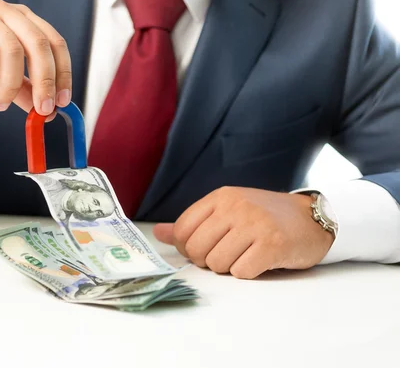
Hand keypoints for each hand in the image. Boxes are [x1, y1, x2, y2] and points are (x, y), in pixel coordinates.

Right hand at [0, 0, 71, 115]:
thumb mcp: (4, 84)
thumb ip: (27, 93)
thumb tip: (51, 111)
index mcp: (25, 23)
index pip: (55, 44)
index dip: (63, 74)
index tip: (62, 101)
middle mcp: (9, 14)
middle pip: (39, 44)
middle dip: (45, 81)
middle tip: (41, 108)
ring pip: (13, 48)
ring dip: (10, 84)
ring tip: (0, 102)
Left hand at [153, 187, 333, 278]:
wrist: (312, 217)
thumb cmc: (264, 217)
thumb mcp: (227, 211)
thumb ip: (192, 223)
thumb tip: (157, 233)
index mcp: (220, 197)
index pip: (183, 230)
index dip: (189, 247)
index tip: (206, 248)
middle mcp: (235, 207)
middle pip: (197, 250)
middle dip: (208, 260)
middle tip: (228, 254)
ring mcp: (254, 224)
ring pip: (217, 264)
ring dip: (229, 267)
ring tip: (246, 254)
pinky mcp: (272, 244)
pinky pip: (241, 273)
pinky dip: (248, 273)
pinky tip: (260, 261)